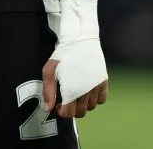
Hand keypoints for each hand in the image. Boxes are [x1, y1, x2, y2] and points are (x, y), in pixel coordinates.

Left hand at [40, 0, 108, 118]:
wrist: (80, 39)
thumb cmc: (63, 54)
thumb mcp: (49, 70)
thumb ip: (48, 91)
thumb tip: (48, 108)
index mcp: (72, 89)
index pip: (69, 114)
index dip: (62, 112)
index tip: (59, 104)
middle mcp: (86, 91)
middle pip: (81, 112)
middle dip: (72, 109)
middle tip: (67, 99)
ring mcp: (97, 86)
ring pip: (92, 106)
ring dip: (84, 103)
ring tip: (77, 93)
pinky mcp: (104, 81)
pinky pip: (102, 99)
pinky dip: (96, 98)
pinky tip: (88, 90)